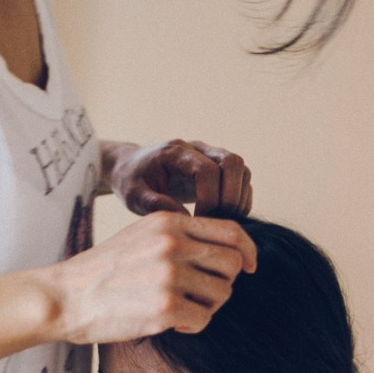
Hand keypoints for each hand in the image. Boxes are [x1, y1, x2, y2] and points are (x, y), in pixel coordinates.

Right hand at [42, 210, 257, 346]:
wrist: (65, 296)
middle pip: (232, 265)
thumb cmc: (103, 271)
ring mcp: (170, 276)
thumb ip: (179, 236)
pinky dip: (192, 324)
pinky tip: (170, 321)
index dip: (248, 251)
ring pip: (222, 294)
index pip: (232, 231)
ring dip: (207, 306)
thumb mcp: (141, 236)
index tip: (250, 267)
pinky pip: (203, 319)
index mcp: (169, 222)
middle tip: (200, 295)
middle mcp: (173, 244)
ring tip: (180, 308)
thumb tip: (226, 251)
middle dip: (223, 283)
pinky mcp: (165, 308)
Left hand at [111, 139, 253, 217]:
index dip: (209, 199)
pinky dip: (239, 202)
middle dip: (230, 198)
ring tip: (219, 224)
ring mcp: (212, 156)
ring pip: (242, 171)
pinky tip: (221, 220)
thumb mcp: (133, 195)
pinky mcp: (219, 169)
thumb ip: (155, 205)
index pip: (206, 170)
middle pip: (233, 163)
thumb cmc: (131, 181)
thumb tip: (187, 221)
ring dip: (237, 200)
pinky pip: (242, 181)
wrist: (132, 167)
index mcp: (176, 152)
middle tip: (215, 224)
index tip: (199, 222)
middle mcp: (198, 149)